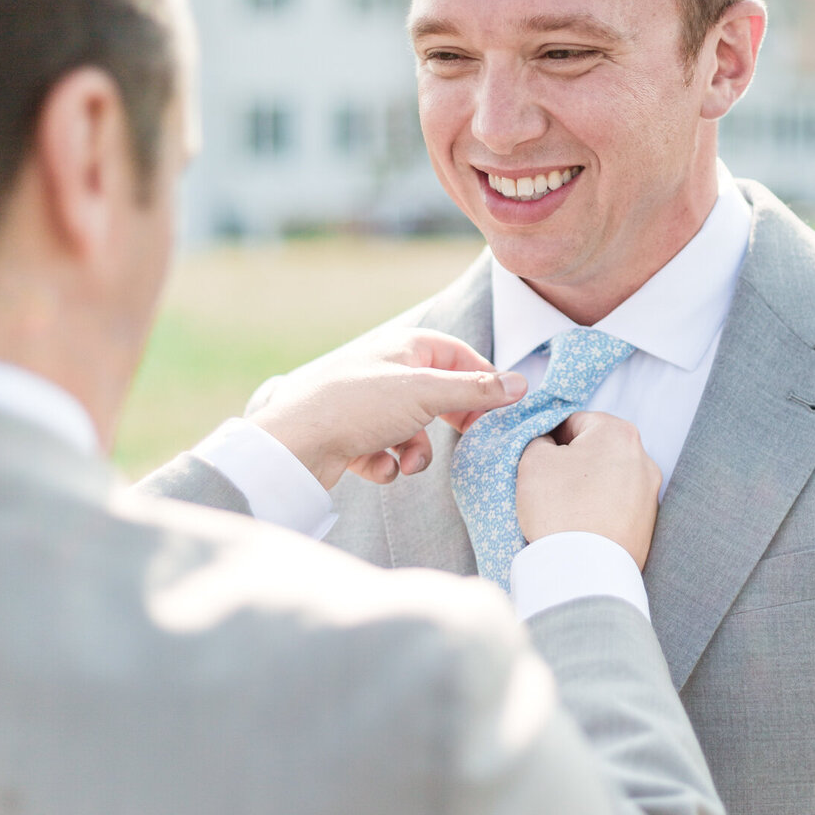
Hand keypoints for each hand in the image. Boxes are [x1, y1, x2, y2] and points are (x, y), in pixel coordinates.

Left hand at [248, 328, 525, 489]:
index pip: (458, 354)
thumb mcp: (426, 394)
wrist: (293, 445)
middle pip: (437, 394)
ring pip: (412, 428)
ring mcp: (367, 404)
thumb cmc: (357, 406)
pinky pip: (384, 450)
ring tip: (407, 464)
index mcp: (404, 347)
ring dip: (417, 451)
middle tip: (470, 442)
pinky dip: (387, 462)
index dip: (483, 380)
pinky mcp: (350, 435)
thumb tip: (521, 383)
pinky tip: (377, 467)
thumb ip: (475, 390)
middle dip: (450, 423)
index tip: (502, 409)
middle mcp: (386, 370)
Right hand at [515, 411, 661, 568]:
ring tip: (564, 511)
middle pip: (595, 451)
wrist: (584, 573)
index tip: (538, 460)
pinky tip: (581, 527)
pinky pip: (617, 508)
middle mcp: (644, 459)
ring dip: (587, 488)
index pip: (575, 421)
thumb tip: (548, 443)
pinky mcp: (649, 526)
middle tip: (548, 486)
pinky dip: (599, 512)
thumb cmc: (559, 509)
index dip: (550, 438)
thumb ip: (539, 439)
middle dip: (571, 464)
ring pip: (607, 480)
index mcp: (619, 433)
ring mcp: (650, 494)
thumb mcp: (533, 461)